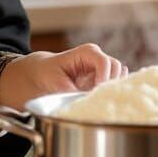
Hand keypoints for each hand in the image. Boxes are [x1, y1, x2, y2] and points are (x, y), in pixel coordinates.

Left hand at [0, 43, 127, 109]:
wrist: (38, 75)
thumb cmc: (45, 75)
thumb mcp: (55, 83)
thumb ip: (74, 91)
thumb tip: (89, 101)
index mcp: (87, 53)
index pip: (104, 62)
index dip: (104, 77)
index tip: (97, 91)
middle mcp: (98, 59)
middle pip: (117, 69)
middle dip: (110, 84)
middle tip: (98, 99)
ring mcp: (103, 72)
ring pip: (119, 78)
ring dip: (112, 90)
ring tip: (98, 101)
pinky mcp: (103, 84)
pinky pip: (115, 88)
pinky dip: (111, 95)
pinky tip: (102, 103)